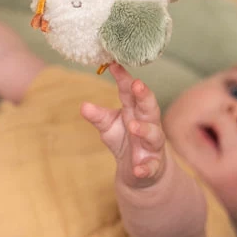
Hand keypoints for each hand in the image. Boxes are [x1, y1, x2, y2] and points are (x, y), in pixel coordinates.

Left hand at [80, 63, 167, 188]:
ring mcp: (152, 145)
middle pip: (149, 107)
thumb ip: (98, 116)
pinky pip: (151, 166)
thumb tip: (83, 106)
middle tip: (137, 84)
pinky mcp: (153, 166)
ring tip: (133, 126)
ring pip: (154, 134)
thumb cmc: (124, 141)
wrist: (139, 172)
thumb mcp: (108, 126)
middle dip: (144, 95)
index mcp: (134, 111)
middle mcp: (148, 124)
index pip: (130, 92)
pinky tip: (137, 168)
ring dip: (144, 129)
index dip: (124, 78)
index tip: (114, 64)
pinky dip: (145, 167)